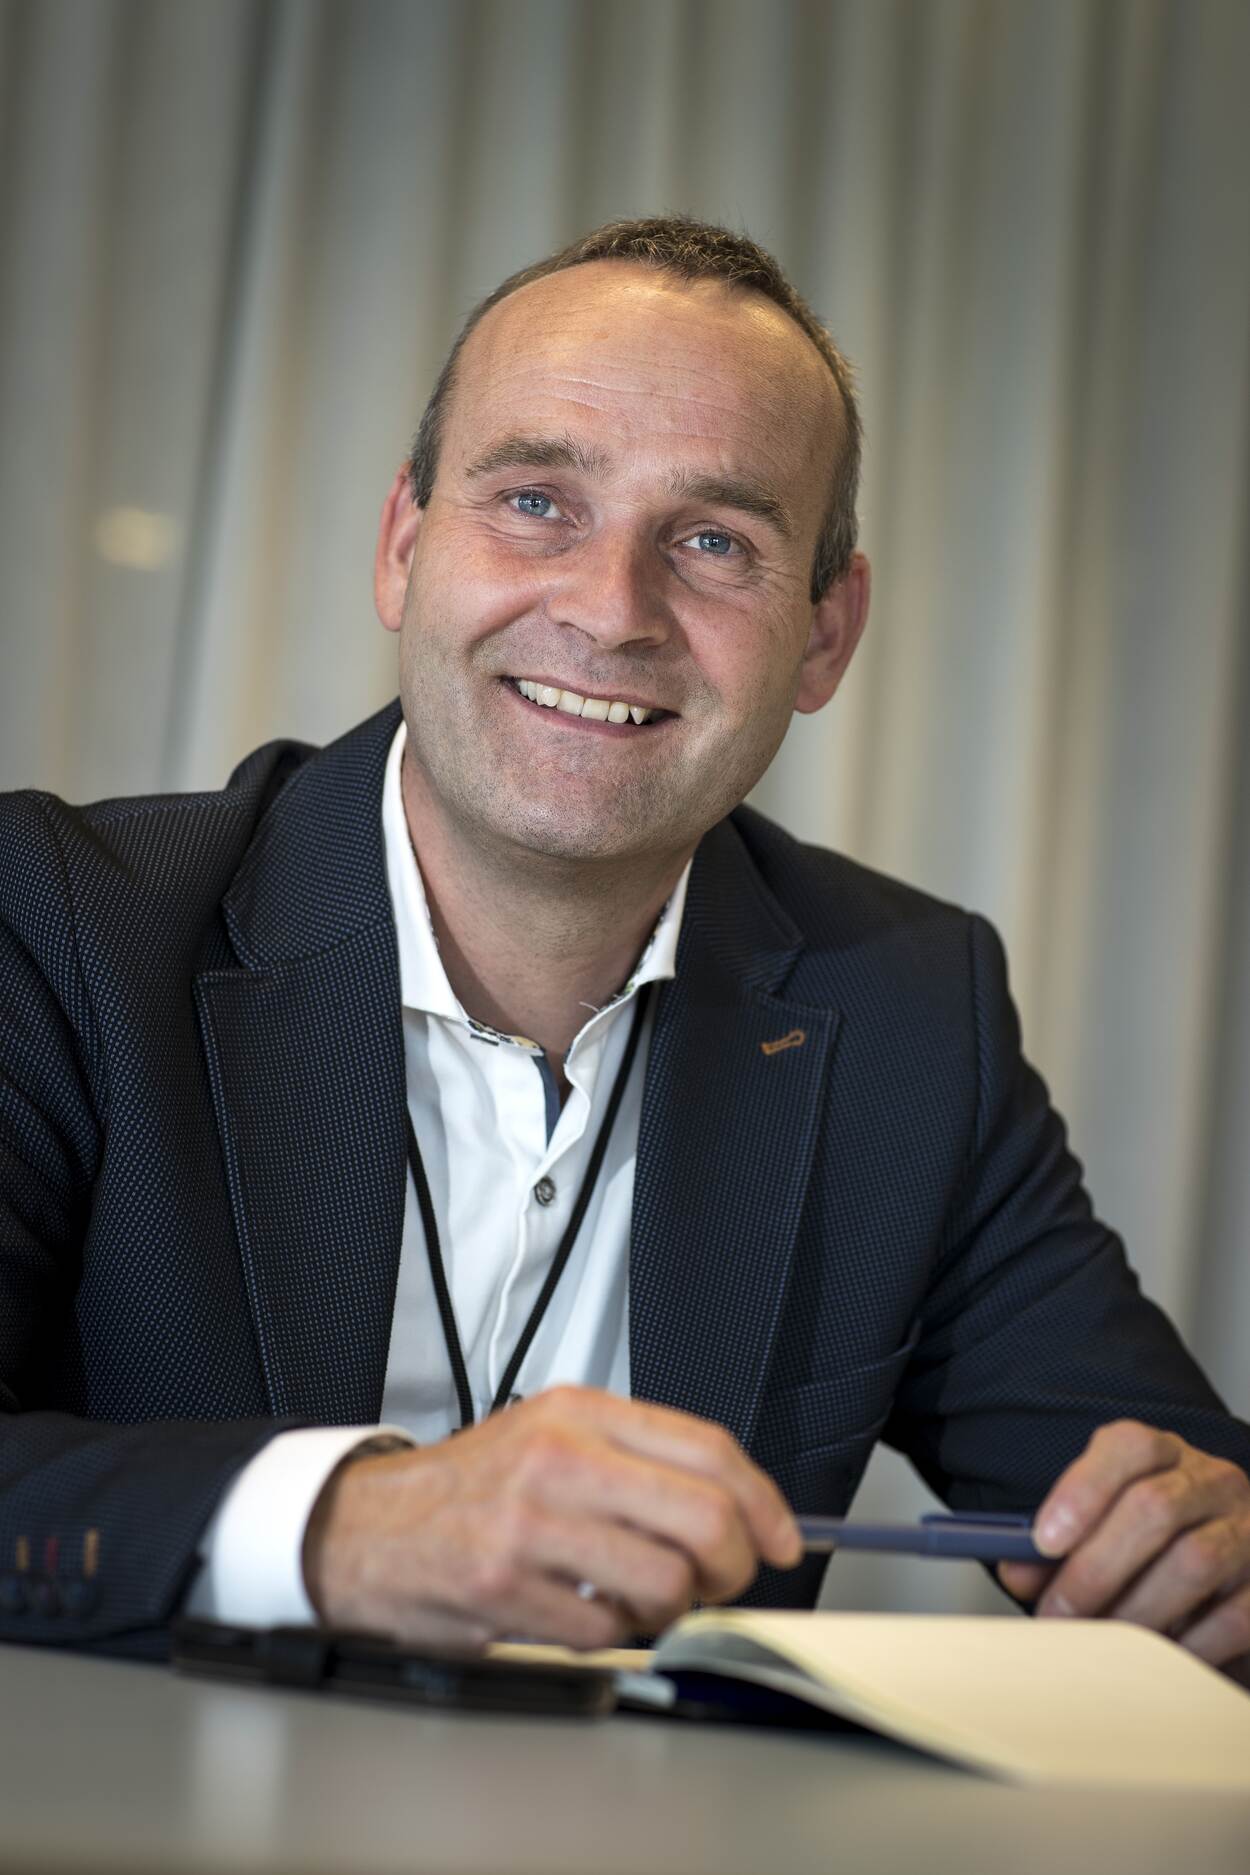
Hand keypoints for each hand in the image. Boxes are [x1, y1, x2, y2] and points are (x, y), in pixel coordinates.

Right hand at [302, 1385, 801, 1650]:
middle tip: (724, 1579)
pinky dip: (610, 1636)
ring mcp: (529, 1524)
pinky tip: (582, 1612)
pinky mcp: (504, 1588)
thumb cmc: (470, 1487)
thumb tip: (738, 1505)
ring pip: (665, 1584)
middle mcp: (558, 1458)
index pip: (708, 1448)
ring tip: (639, 1597)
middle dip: (734, 1564)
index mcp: (578, 1411)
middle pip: (703, 1517)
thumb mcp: (550, 1434)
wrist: (365, 1528)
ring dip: (670, 1609)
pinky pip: (607, 1633)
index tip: (781, 1537)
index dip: (764, 1502)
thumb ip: (637, 1457)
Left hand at [998, 1420, 1249, 1681]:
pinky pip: (1231, 1617)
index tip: (1044, 1540)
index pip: (1129, 1447)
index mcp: (1165, 1454)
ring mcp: (1248, 1530)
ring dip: (1136, 1609)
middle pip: (1154, 1508)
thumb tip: (1017, 1571)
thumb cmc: (1155, 1544)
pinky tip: (1156, 1658)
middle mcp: (1213, 1482)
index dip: (1083, 1489)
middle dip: (1096, 1568)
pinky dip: (1186, 1644)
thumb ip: (1061, 1545)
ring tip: (1101, 1641)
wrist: (1233, 1569)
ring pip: (1193, 1561)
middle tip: (1058, 1612)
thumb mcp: (1106, 1526)